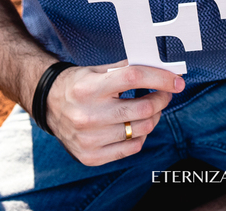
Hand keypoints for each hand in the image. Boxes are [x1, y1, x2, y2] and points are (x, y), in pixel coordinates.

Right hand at [45, 61, 183, 165]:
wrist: (48, 105)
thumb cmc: (78, 85)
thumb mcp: (98, 70)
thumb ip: (128, 69)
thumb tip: (162, 69)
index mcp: (89, 87)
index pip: (134, 78)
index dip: (161, 78)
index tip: (177, 81)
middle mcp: (88, 115)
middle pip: (143, 108)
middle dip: (162, 99)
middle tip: (165, 94)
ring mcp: (89, 138)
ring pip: (141, 129)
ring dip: (153, 117)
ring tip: (150, 109)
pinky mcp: (90, 156)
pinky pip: (131, 148)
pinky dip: (140, 136)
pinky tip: (134, 125)